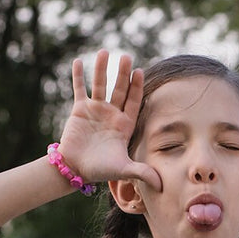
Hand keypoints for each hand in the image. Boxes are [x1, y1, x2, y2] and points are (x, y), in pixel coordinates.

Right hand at [57, 50, 161, 190]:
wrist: (76, 169)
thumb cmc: (101, 170)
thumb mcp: (124, 170)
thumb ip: (142, 172)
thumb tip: (162, 185)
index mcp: (124, 124)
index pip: (134, 102)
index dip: (137, 88)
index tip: (141, 72)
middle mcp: (112, 114)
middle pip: (119, 89)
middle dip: (123, 74)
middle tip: (126, 57)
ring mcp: (96, 110)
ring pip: (100, 85)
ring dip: (102, 69)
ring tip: (105, 52)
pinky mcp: (79, 110)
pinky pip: (80, 89)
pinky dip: (78, 76)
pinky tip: (79, 62)